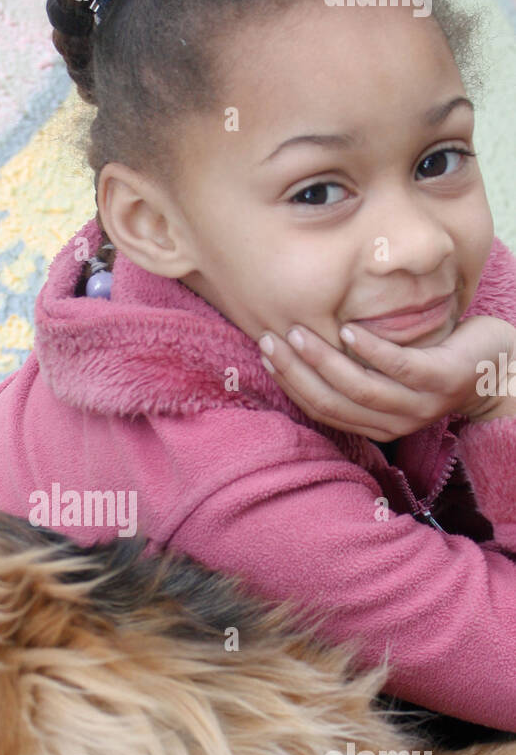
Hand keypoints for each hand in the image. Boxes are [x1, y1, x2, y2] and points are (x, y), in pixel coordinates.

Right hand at [257, 315, 515, 440]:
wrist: (500, 367)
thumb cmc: (439, 364)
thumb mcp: (393, 374)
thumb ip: (359, 370)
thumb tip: (307, 345)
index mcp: (377, 425)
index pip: (321, 409)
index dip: (289, 383)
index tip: (264, 352)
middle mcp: (394, 423)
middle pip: (332, 402)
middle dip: (295, 372)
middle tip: (270, 340)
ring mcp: (419, 405)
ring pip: (360, 389)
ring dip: (323, 361)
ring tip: (298, 332)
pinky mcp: (441, 381)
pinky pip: (398, 367)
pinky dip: (369, 350)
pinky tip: (346, 330)